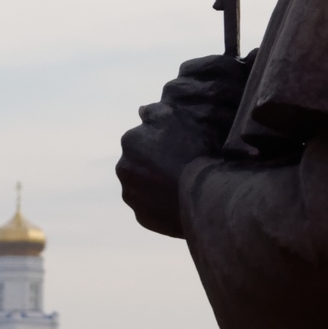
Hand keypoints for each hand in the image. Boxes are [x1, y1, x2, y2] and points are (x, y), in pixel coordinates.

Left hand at [117, 53, 254, 237]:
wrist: (204, 195)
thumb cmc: (192, 150)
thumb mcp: (175, 118)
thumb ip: (154, 111)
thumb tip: (140, 110)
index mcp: (130, 141)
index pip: (142, 137)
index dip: (161, 142)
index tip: (180, 147)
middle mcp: (123, 169)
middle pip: (139, 162)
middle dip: (153, 163)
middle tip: (180, 165)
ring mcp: (131, 195)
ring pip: (142, 186)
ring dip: (154, 184)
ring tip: (180, 184)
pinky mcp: (141, 218)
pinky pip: (150, 208)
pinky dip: (159, 204)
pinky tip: (178, 200)